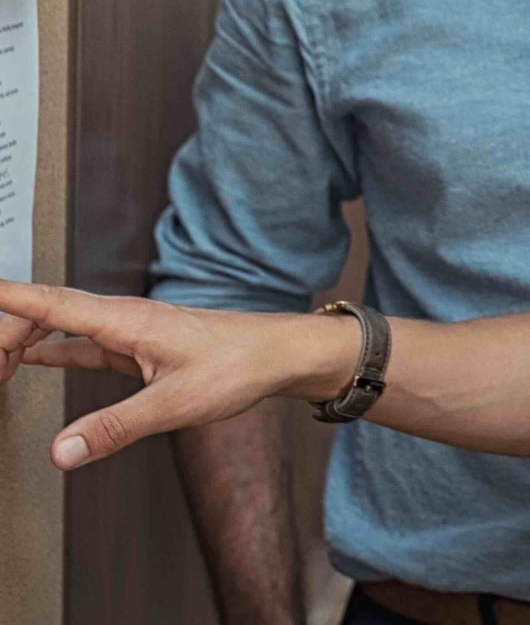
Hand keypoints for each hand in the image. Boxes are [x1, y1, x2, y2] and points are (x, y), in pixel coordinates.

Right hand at [0, 280, 354, 470]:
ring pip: (62, 326)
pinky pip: (81, 343)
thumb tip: (61, 451)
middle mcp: (124, 318)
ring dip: (24, 338)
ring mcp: (130, 331)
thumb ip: (115, 428)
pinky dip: (51, 350)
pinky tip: (31, 356)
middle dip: (6, 330)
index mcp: (128, 320)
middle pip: (46, 313)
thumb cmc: (241, 365)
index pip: (52, 303)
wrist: (281, 354)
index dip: (9, 298)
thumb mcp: (175, 404)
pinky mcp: (138, 347)